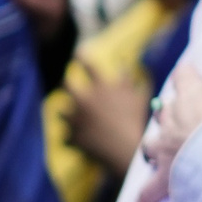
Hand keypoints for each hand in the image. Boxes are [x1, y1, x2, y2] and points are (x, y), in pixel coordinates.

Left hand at [61, 59, 149, 179]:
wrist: (126, 149)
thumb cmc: (137, 120)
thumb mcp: (139, 97)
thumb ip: (132, 79)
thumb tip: (126, 63)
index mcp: (101, 88)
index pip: (89, 66)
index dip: (82, 57)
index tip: (78, 52)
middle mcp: (84, 100)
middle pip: (67, 86)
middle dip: (68, 84)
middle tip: (69, 85)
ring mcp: (76, 119)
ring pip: (62, 112)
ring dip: (66, 114)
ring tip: (68, 116)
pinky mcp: (72, 136)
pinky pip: (66, 137)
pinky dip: (70, 139)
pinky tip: (73, 141)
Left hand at [134, 7, 201, 201]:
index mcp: (191, 93)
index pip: (186, 76)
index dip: (189, 74)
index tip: (192, 73)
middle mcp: (173, 119)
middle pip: (165, 110)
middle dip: (170, 111)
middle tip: (178, 114)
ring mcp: (168, 149)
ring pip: (153, 145)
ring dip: (156, 147)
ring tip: (161, 151)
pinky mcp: (168, 179)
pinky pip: (153, 191)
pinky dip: (147, 199)